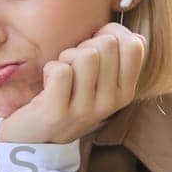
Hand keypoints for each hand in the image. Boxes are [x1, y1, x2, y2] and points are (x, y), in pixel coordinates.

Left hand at [0, 24, 145, 144]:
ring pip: (85, 55)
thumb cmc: (68, 98)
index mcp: (125, 92)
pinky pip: (61, 71)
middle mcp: (111, 102)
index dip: (111, 33)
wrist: (36, 139)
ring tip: (60, 74)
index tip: (94, 45)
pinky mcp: (57, 113)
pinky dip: (50, 69)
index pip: (135, 44)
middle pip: (106, 44)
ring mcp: (85, 109)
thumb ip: (116, 57)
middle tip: (73, 65)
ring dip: (66, 57)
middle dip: (84, 45)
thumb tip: (129, 33)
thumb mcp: (100, 82)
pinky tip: (48, 84)